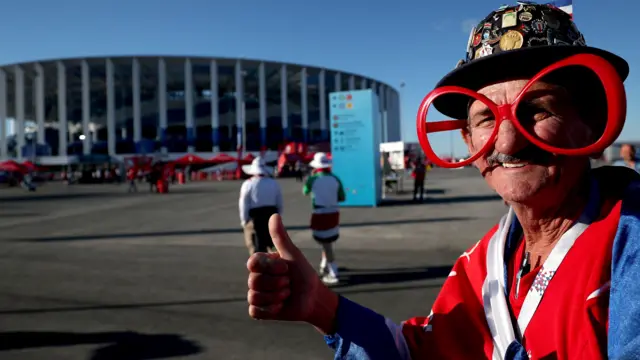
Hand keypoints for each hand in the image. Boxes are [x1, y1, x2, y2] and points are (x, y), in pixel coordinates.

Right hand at [246, 214, 337, 332]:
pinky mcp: (258, 311)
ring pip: (254, 296)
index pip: (253, 263)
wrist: (313, 298)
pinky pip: (255, 311)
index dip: (271, 267)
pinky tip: (280, 307)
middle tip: (289, 283)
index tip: (285, 268)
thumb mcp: (293, 255)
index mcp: (262, 264)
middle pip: (254, 281)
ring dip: (277, 297)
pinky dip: (271, 310)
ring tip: (287, 295)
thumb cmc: (303, 274)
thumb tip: (274, 215)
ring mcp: (256, 295)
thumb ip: (281, 237)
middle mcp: (256, 278)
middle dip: (278, 283)